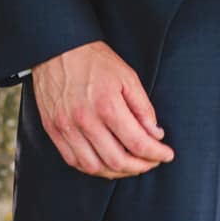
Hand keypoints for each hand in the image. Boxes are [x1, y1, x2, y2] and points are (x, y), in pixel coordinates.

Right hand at [31, 40, 173, 178]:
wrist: (58, 48)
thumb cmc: (95, 61)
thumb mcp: (127, 77)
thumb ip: (143, 108)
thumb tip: (155, 134)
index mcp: (107, 105)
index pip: (137, 142)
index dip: (156, 153)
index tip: (167, 155)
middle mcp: (85, 121)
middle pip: (117, 161)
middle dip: (140, 167)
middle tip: (152, 162)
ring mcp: (66, 128)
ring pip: (94, 167)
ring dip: (117, 172)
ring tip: (131, 165)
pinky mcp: (52, 130)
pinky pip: (73, 161)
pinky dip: (93, 168)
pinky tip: (105, 163)